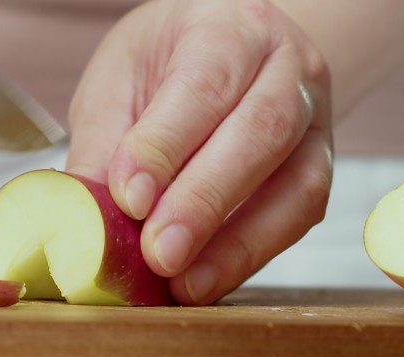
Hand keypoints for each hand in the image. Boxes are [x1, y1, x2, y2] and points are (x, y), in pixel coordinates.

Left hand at [66, 0, 332, 304]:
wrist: (225, 50)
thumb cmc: (166, 62)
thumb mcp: (119, 82)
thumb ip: (104, 146)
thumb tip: (85, 220)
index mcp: (229, 27)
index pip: (202, 85)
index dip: (166, 147)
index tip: (129, 198)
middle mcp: (286, 67)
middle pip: (259, 133)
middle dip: (204, 202)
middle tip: (159, 253)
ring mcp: (314, 119)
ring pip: (296, 184)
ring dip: (236, 243)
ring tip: (183, 282)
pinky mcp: (318, 166)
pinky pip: (300, 214)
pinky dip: (252, 253)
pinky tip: (209, 277)